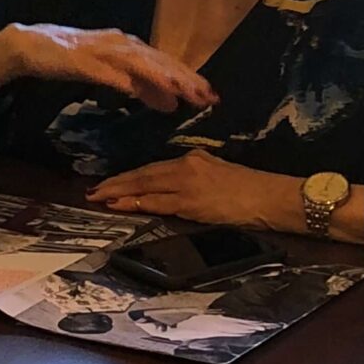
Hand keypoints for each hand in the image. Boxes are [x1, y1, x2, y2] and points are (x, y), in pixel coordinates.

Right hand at [9, 25, 215, 113]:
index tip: (211, 95)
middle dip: (185, 79)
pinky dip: (125, 80)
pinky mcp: (82, 60)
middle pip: (158, 61)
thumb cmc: (67, 58)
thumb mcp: (110, 72)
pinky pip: (107, 72)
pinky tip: (137, 91)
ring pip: (139, 64)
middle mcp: (119, 43)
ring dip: (162, 77)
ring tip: (184, 92)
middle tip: (208, 97)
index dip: (189, 77)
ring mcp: (101, 50)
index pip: (165, 61)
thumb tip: (169, 102)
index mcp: (127, 45)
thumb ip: (139, 85)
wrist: (27, 45)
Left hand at [88, 147, 295, 228]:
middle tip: (93, 189)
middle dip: (116, 183)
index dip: (129, 176)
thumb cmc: (250, 188)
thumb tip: (176, 178)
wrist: (270, 197)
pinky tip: (119, 205)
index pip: (152, 167)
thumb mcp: (219, 169)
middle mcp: (185, 166)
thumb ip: (196, 171)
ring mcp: (186, 184)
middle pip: (143, 175)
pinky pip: (157, 203)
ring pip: (145, 187)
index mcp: (192, 158)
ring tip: (97, 197)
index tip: (110, 181)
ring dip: (119, 193)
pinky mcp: (191, 202)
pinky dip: (136, 203)